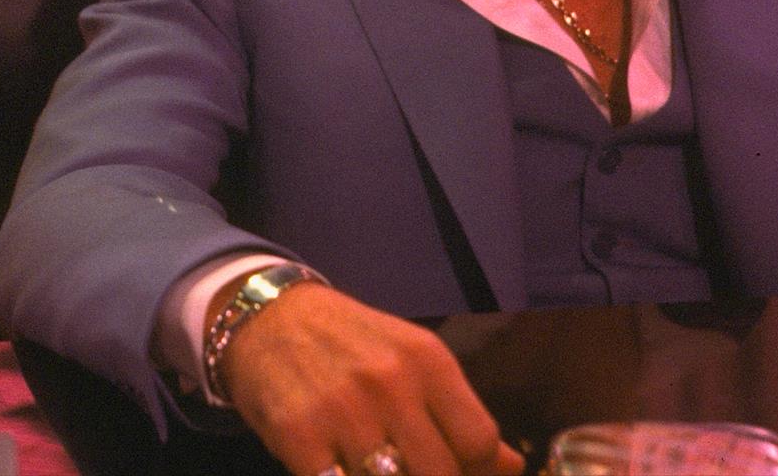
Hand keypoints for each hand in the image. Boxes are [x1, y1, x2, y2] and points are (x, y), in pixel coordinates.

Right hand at [220, 283, 524, 475]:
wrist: (265, 317)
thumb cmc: (347, 343)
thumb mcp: (409, 358)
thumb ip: (458, 412)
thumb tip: (512, 467)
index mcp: (427, 360)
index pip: (480, 441)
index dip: (477, 473)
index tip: (458, 473)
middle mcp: (390, 382)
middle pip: (440, 473)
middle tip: (409, 469)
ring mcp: (342, 410)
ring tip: (375, 468)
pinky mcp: (298, 435)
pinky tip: (342, 471)